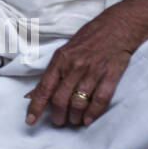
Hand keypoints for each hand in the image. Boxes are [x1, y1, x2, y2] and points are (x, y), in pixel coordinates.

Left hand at [24, 3, 144, 127]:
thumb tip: (33, 93)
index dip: (36, 106)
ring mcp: (93, 71)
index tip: (30, 121)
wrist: (118, 26)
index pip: (44, 88)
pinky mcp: (110, 75)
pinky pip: (100, 100)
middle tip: (59, 122)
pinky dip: (93, 113)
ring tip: (74, 121)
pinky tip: (88, 119)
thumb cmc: (89, 39)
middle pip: (60, 99)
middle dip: (57, 115)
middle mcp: (75, 66)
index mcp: (60, 60)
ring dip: (74, 117)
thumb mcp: (65, 51)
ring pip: (79, 102)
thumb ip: (52, 73)